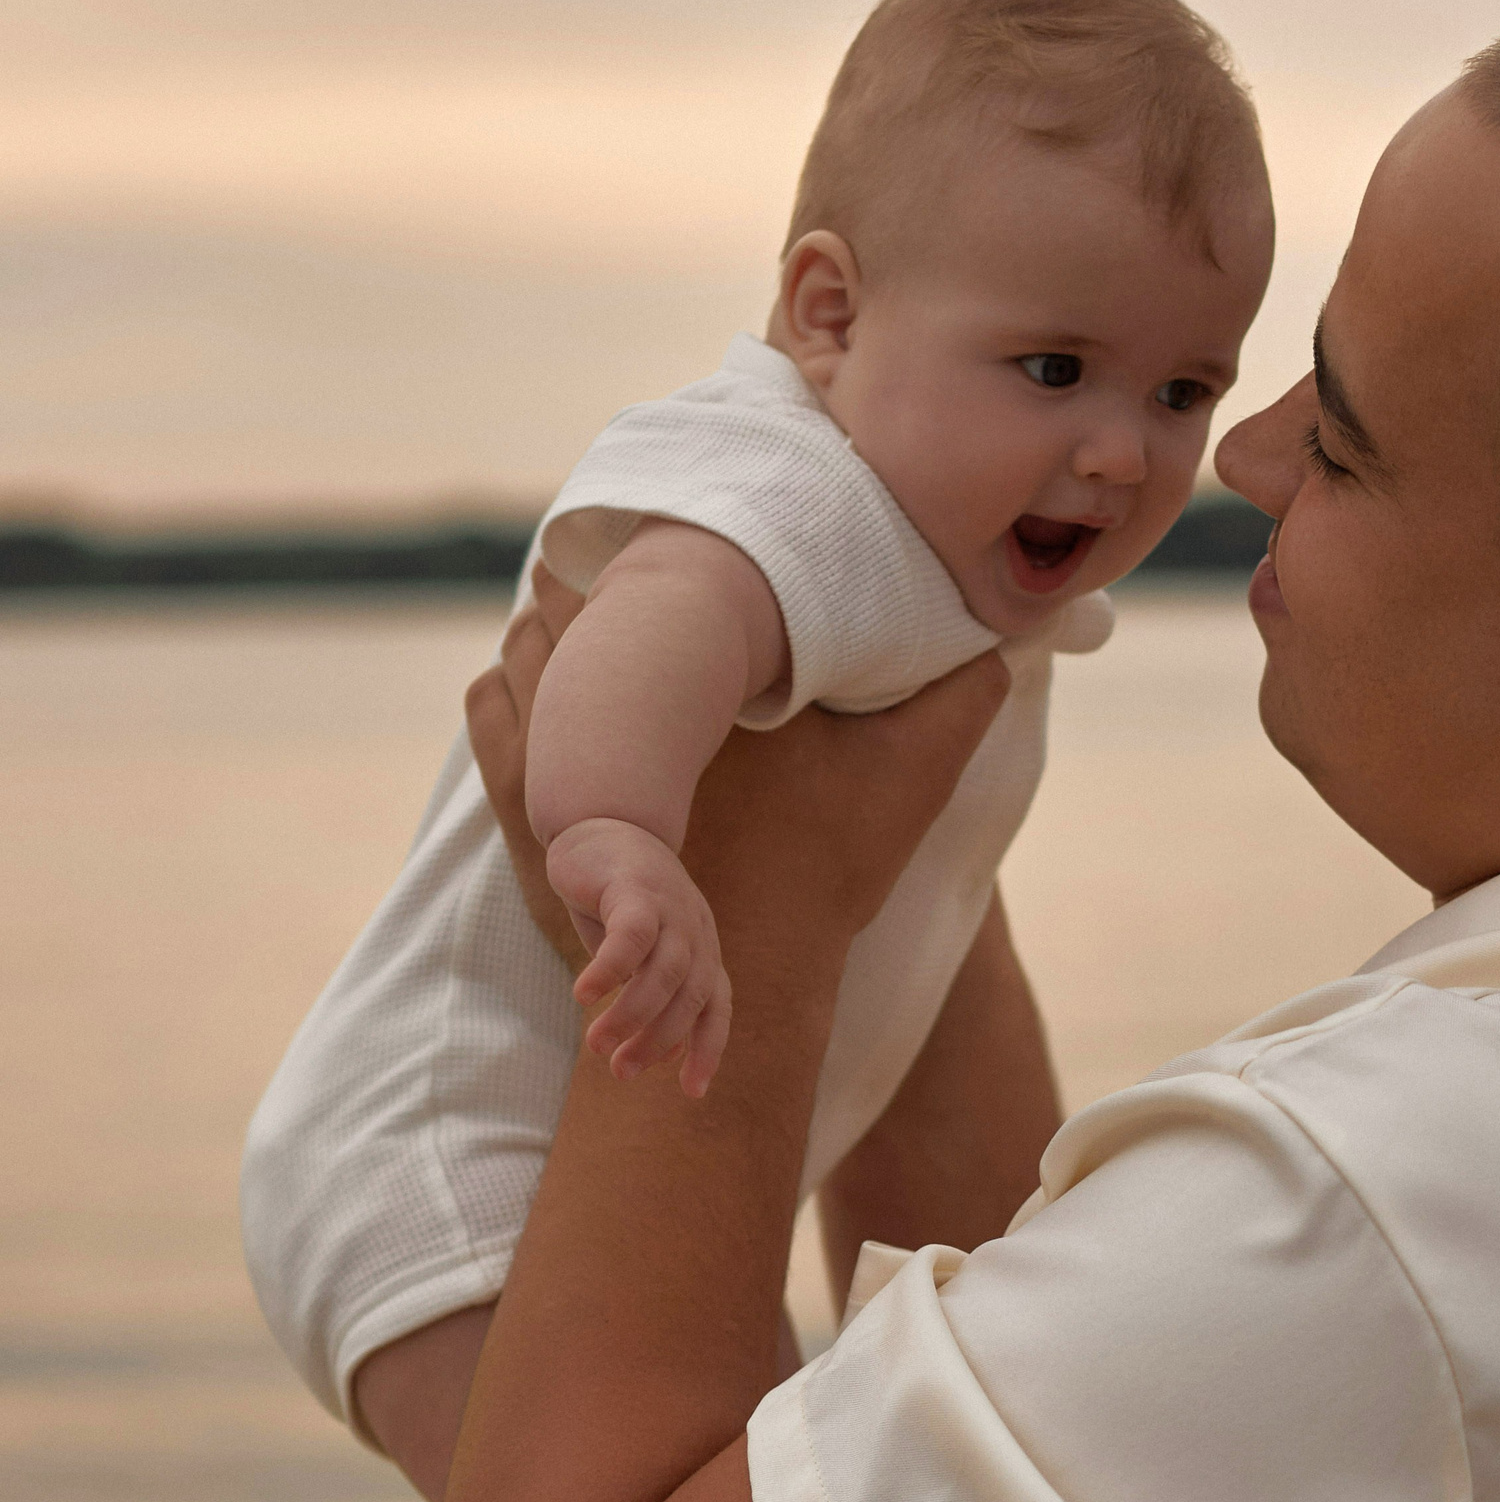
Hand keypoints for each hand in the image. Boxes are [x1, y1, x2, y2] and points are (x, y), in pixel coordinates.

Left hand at [468, 562, 1014, 1029]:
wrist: (748, 979)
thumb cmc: (824, 871)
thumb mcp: (911, 777)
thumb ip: (962, 701)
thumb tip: (1006, 640)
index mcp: (700, 686)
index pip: (653, 572)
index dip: (660, 535)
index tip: (675, 522)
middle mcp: (610, 712)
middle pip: (571, 600)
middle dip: (592, 572)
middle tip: (615, 552)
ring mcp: (551, 767)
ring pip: (521, 652)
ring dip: (547, 626)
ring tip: (574, 608)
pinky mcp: (524, 817)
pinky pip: (492, 716)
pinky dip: (508, 687)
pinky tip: (536, 683)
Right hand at [547, 816, 730, 1096]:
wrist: (602, 825)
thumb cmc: (620, 900)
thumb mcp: (642, 952)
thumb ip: (651, 995)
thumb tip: (660, 1053)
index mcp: (701, 951)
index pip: (717, 1008)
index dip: (707, 1050)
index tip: (691, 1092)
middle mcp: (695, 932)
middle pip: (691, 996)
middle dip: (658, 1040)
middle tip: (620, 1072)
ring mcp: (671, 908)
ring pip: (666, 972)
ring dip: (633, 1014)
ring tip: (597, 1045)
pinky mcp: (636, 889)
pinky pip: (631, 936)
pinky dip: (612, 969)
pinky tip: (584, 995)